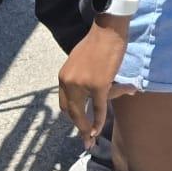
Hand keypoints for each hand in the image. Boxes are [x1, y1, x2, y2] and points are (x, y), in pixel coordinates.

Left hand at [57, 18, 135, 148]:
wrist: (108, 31)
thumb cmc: (98, 42)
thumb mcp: (81, 61)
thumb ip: (82, 77)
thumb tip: (93, 90)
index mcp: (63, 76)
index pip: (64, 102)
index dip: (71, 115)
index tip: (78, 123)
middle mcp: (69, 82)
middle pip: (70, 111)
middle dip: (77, 126)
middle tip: (84, 138)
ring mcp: (83, 84)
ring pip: (82, 112)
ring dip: (86, 128)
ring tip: (90, 139)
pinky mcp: (98, 86)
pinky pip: (98, 108)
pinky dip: (98, 121)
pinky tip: (97, 131)